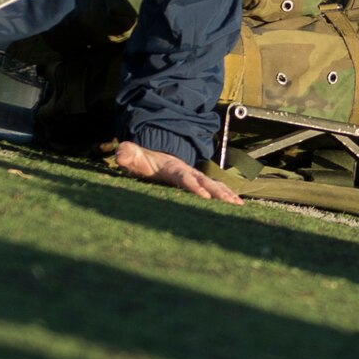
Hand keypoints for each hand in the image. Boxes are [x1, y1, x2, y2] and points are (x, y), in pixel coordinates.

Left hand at [113, 140, 241, 202]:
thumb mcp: (132, 155)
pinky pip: (215, 188)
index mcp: (171, 167)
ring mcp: (195, 177)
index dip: (193, 185)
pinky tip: (237, 205)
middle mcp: (187, 171)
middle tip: (230, 203)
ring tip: (238, 206)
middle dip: (217, 193)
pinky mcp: (199, 182)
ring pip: (213, 185)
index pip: (183, 176)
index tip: (203, 195)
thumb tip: (121, 155)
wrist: (154, 152)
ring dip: (226, 195)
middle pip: (205, 182)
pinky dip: (227, 195)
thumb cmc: (142, 159)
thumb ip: (127, 154)